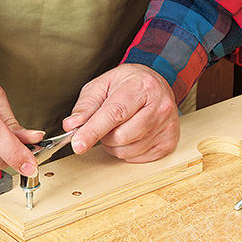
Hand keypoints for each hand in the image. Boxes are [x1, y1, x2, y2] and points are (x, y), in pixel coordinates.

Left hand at [63, 64, 179, 162]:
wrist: (156, 84)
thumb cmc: (129, 83)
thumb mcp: (103, 84)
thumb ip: (86, 105)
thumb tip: (72, 126)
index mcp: (142, 87)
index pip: (115, 113)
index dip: (93, 130)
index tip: (78, 144)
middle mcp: (159, 106)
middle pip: (120, 136)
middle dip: (104, 136)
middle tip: (105, 123)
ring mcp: (166, 126)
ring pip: (127, 150)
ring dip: (114, 145)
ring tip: (119, 127)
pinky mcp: (169, 142)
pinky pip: (137, 158)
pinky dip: (127, 151)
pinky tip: (131, 135)